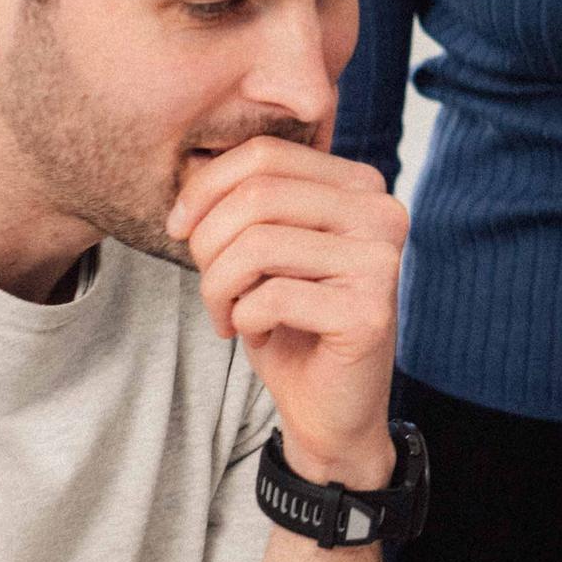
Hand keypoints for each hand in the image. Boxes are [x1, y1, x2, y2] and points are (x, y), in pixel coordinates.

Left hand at [170, 136, 408, 487]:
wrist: (330, 408)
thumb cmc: (290, 321)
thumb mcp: (264, 246)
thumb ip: (246, 200)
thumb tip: (189, 165)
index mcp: (361, 186)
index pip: (266, 153)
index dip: (205, 187)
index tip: (178, 228)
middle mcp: (383, 214)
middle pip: (258, 195)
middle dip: (208, 242)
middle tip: (207, 284)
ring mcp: (381, 263)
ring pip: (258, 244)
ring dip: (218, 286)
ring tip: (224, 311)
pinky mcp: (369, 313)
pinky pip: (271, 297)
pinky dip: (243, 318)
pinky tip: (253, 333)